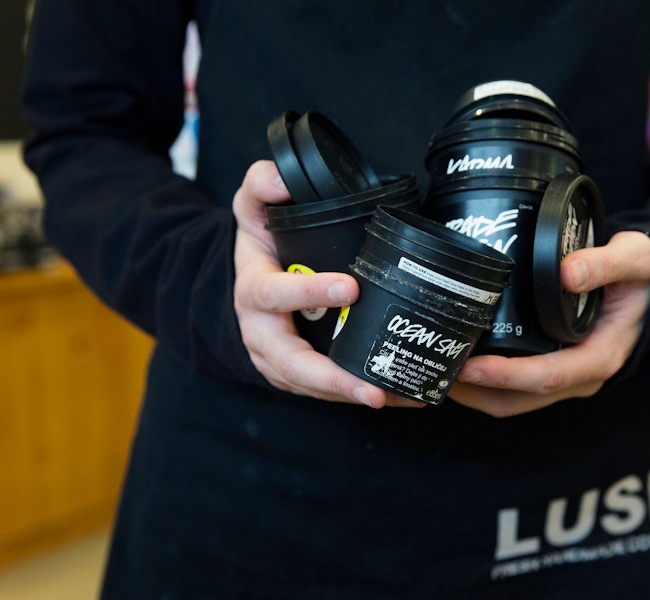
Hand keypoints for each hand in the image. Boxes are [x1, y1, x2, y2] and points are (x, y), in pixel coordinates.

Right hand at [233, 160, 422, 408]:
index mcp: (253, 292)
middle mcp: (262, 335)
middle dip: (332, 379)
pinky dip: (363, 395)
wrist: (247, 280)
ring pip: (313, 387)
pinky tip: (402, 396)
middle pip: (292, 364)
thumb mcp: (251, 206)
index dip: (309, 293)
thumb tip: (283, 179)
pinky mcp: (299, 377)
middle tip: (372, 388)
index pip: (274, 295)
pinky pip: (329, 392)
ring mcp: (279, 362)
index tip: (350, 289)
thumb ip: (262, 183)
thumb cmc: (259, 244)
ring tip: (398, 397)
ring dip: (354, 395)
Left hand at [449, 231, 649, 416]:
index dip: (507, 375)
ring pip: (511, 401)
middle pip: (519, 399)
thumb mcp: (636, 259)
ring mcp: (564, 379)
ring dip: (473, 393)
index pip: (547, 376)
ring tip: (435, 368)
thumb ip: (607, 263)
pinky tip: (456, 360)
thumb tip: (567, 273)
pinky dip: (483, 383)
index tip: (471, 367)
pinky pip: (512, 388)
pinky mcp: (551, 370)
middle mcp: (580, 377)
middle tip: (435, 369)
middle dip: (475, 392)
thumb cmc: (642, 276)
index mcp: (600, 356)